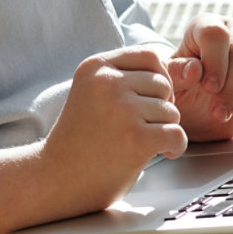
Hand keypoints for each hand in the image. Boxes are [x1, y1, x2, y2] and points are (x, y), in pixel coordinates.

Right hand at [41, 46, 188, 211]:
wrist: (55, 178)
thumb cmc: (80, 139)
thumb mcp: (93, 93)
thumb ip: (125, 77)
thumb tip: (177, 68)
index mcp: (95, 66)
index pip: (149, 55)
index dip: (157, 78)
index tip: (148, 100)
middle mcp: (107, 82)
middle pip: (163, 83)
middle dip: (161, 106)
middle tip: (146, 126)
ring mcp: (121, 109)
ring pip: (172, 111)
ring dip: (165, 128)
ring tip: (144, 141)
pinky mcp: (135, 138)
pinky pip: (176, 134)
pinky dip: (176, 147)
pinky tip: (163, 153)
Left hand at [165, 14, 232, 141]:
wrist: (198, 111)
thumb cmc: (182, 91)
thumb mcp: (172, 85)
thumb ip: (177, 74)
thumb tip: (194, 69)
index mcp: (205, 26)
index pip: (215, 34)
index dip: (214, 61)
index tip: (209, 88)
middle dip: (231, 86)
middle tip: (219, 112)